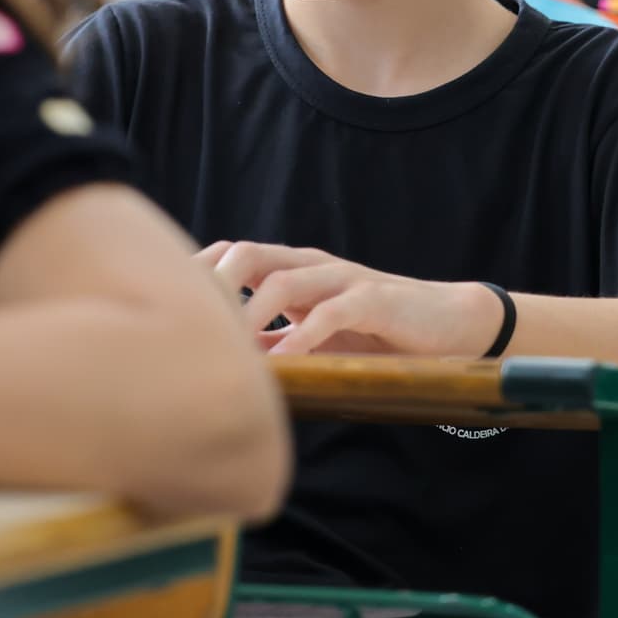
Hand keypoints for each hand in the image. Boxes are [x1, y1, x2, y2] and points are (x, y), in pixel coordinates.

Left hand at [193, 241, 501, 356]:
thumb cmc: (376, 335)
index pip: (231, 256)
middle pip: (247, 255)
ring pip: (283, 278)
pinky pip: (331, 312)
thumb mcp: (315, 339)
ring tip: (229, 347)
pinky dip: (303, 335)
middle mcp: (312, 266)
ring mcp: (342, 279)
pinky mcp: (373, 300)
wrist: (451, 326)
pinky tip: (285, 360)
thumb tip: (223, 362)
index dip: (198, 274)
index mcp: (292, 270)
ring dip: (250, 312)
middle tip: (191, 325)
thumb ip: (273, 343)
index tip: (167, 304)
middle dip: (214, 284)